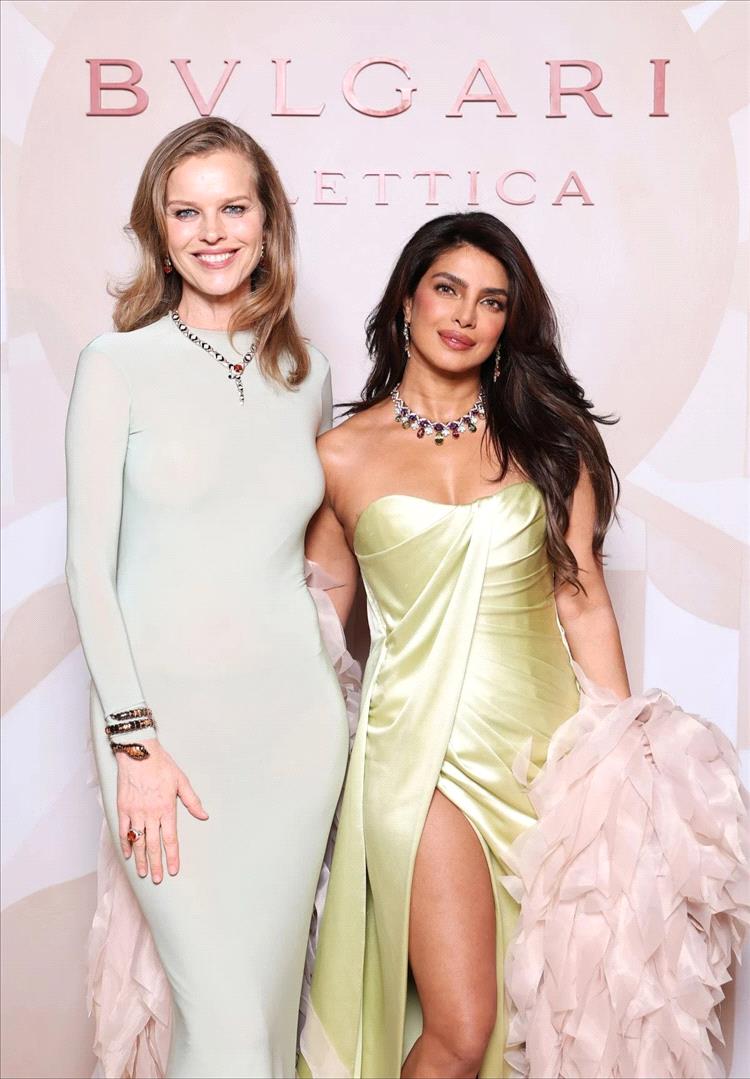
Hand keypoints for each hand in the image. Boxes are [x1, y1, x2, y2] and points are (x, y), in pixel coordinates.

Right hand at [116, 740, 208, 883]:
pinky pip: (123, 831)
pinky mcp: (122, 808)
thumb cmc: (161, 764)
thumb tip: (204, 816)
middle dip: (156, 864)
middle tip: (157, 879)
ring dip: (140, 859)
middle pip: (153, 845)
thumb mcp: (181, 780)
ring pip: (138, 841)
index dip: (172, 857)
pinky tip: (128, 854)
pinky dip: (125, 844)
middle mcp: (150, 813)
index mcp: (167, 808)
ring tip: (143, 873)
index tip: (173, 870)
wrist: (139, 752)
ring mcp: (135, 812)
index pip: (170, 839)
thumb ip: (192, 801)